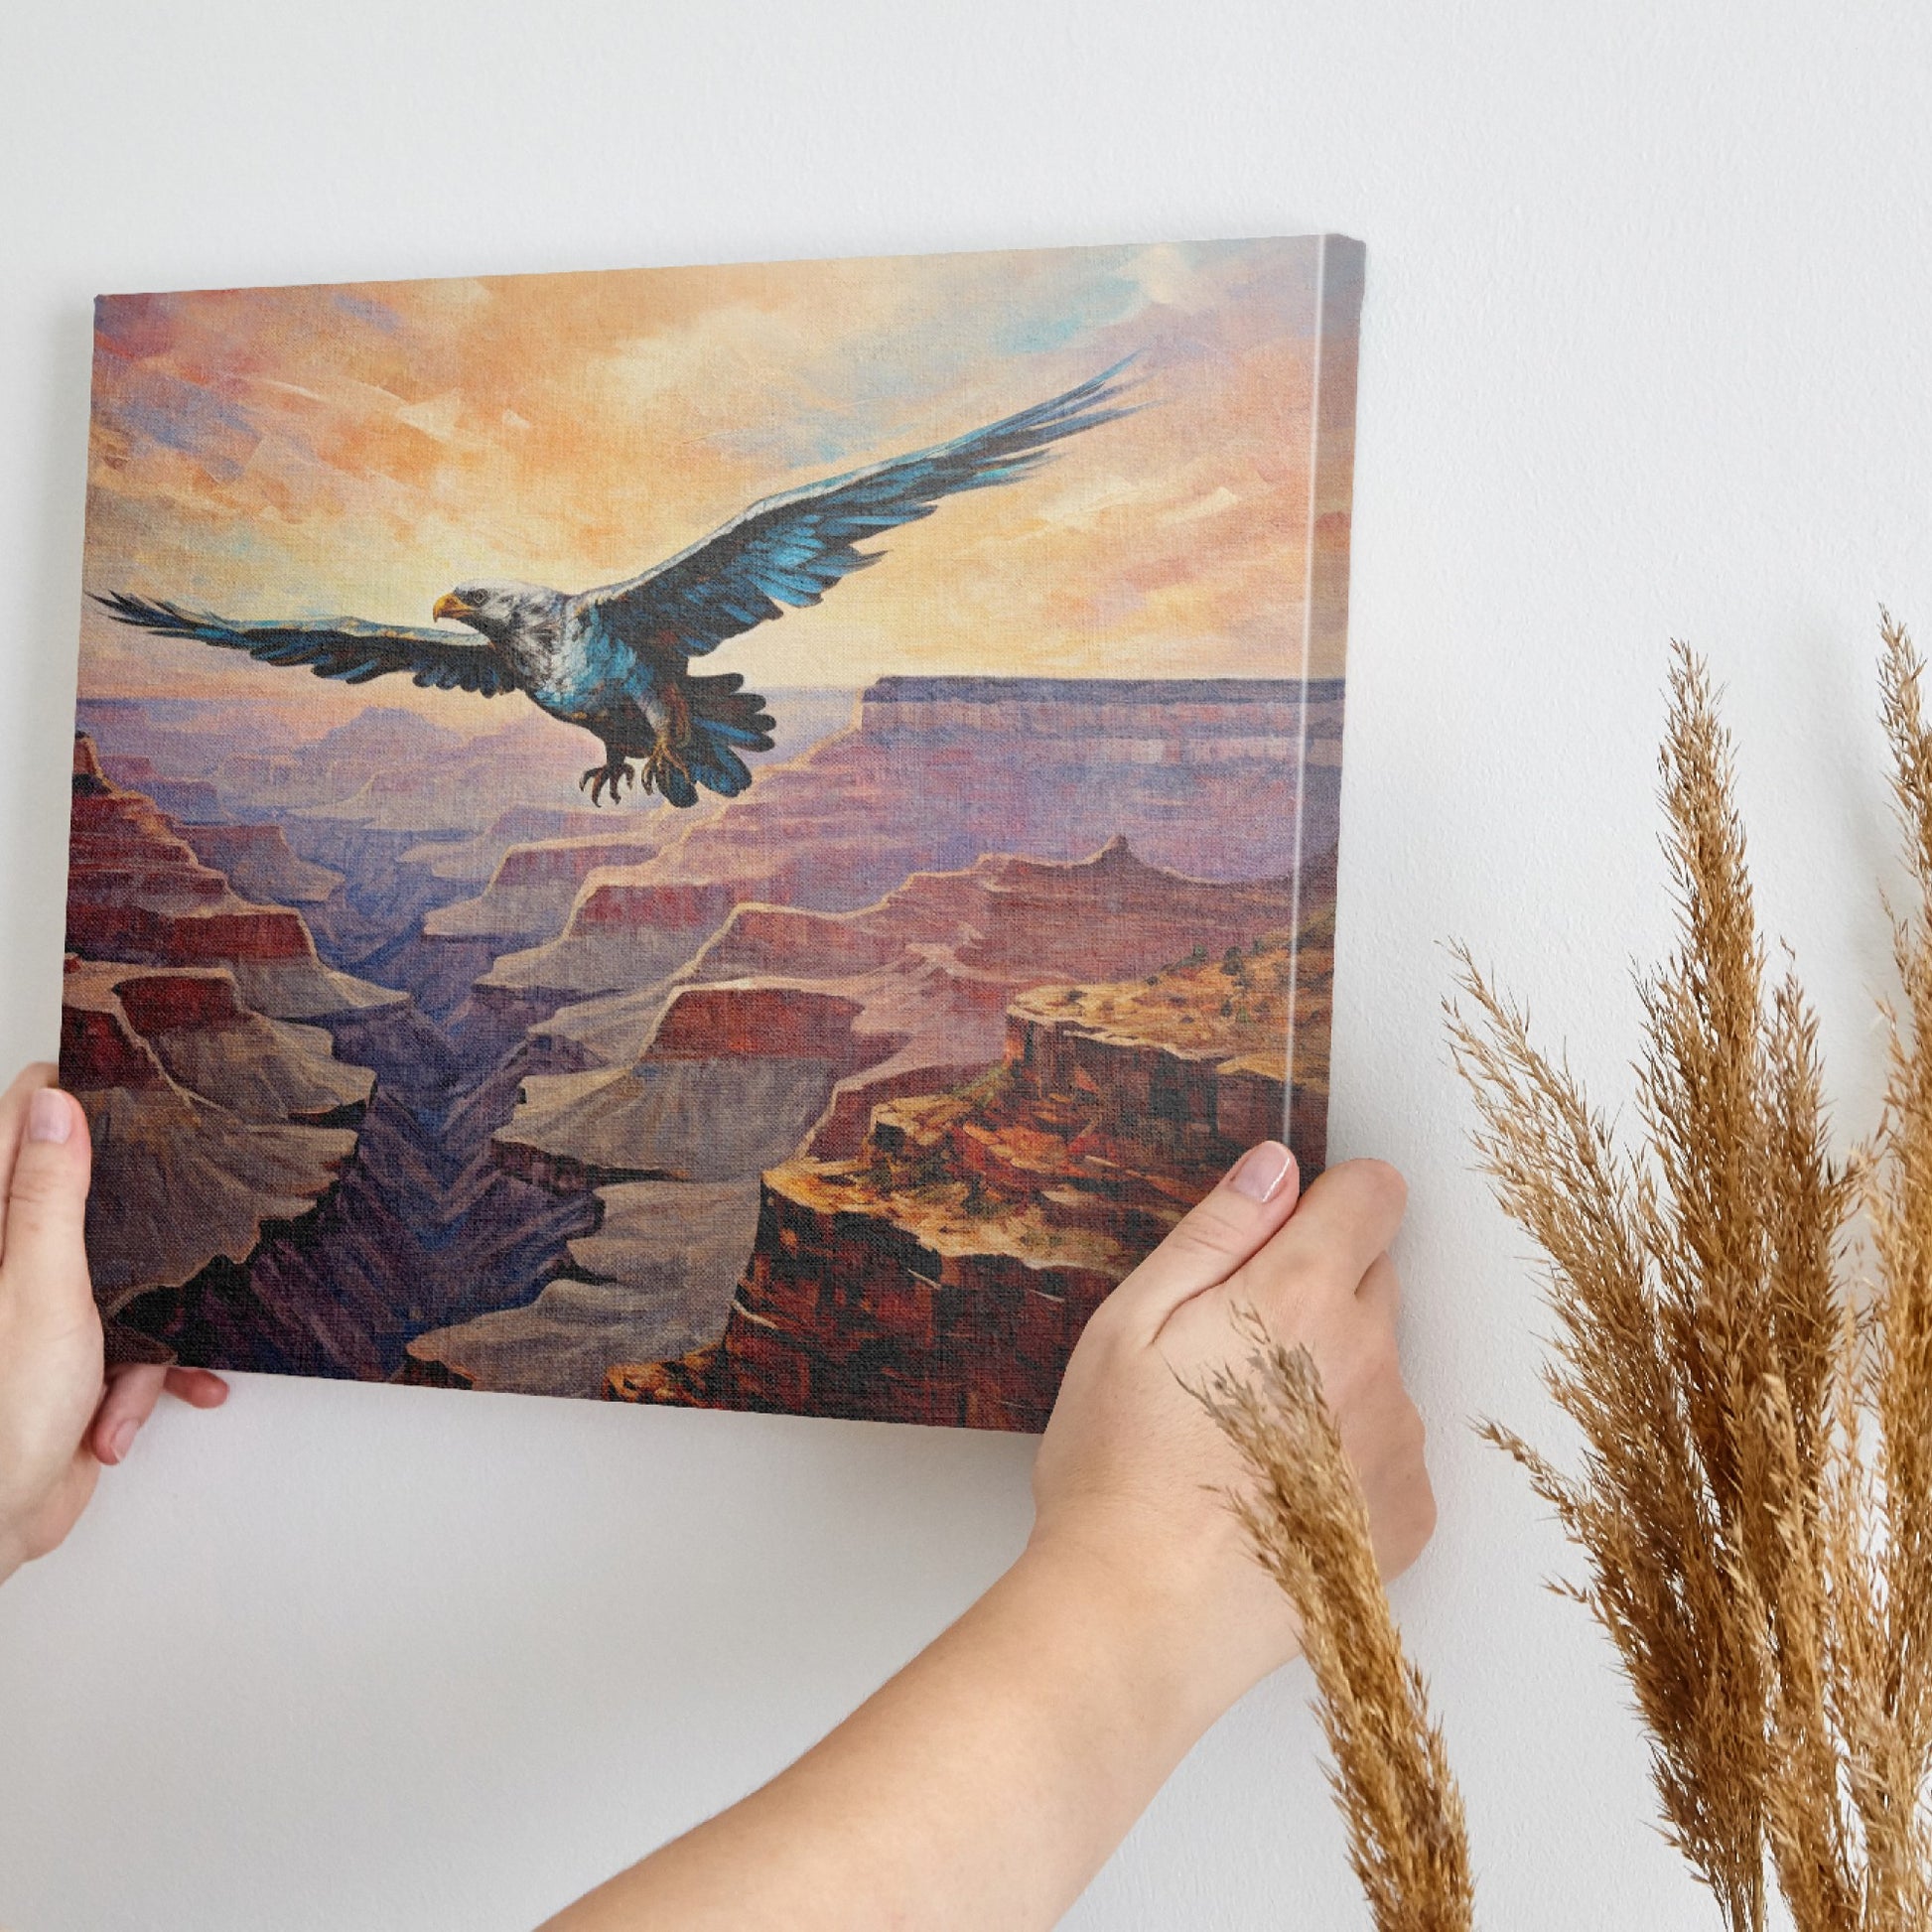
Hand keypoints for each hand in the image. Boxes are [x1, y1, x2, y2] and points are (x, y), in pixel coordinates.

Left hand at [0, 1063, 226, 1583]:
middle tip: (176, 1209)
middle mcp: (11, 1261)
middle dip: (138, 1220)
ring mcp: (40, 1310)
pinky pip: (131, 1342)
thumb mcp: (39, 1289)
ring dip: (148, 1326)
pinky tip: (132, 1412)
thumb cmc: (0, 1418)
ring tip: (143, 1366)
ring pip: (122, 1274)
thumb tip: (55, 1105)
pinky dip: (144, 1378)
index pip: (20, 1124)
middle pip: (82, 1195)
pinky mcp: (69, 1357)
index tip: (125, 1086)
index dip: (68, 1097)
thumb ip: (48, 1196)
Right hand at [1028, 1144, 1434, 1722]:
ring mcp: (1397, 1442)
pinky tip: (1276, 1491)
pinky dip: (1346, 1457)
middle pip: (1376, 1279)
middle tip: (1231, 1353)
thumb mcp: (1130, 1323)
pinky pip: (1389, 1449)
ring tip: (1243, 1438)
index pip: (1374, 1195)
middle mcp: (1372, 1359)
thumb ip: (1216, 1233)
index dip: (1328, 1201)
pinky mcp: (1408, 1515)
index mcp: (1301, 1296)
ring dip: (1332, 1378)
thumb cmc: (1119, 1470)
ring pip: (1379, 1367)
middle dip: (1317, 1292)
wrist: (1142, 1617)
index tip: (1282, 1235)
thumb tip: (1276, 1167)